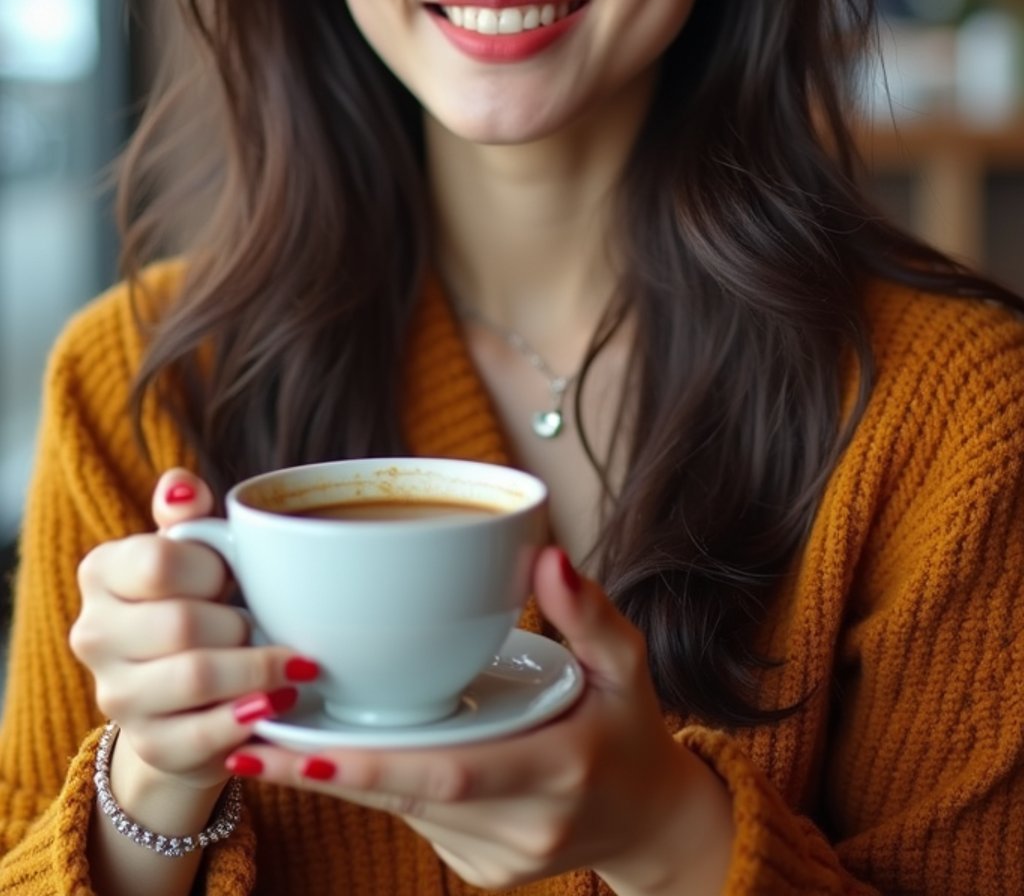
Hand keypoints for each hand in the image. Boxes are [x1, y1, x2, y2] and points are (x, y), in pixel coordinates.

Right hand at [70, 468, 318, 793]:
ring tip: (289, 661)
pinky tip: (277, 704)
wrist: (188, 692)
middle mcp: (94, 634)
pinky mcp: (148, 746)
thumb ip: (187, 517)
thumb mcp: (194, 552)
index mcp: (101, 572)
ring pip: (195, 678)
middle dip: (239, 623)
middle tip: (267, 623)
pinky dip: (248, 716)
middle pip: (181, 624)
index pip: (157, 562)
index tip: (233, 577)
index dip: (210, 569)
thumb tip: (180, 485)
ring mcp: (116, 696)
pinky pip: (203, 735)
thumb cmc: (198, 601)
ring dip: (255, 669)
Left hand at [223, 547, 733, 892]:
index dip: (369, 765)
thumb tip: (545, 556)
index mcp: (556, 771)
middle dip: (319, 770)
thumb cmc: (632, 727)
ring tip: (266, 734)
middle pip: (402, 797)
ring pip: (399, 811)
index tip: (298, 744)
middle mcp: (520, 827)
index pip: (448, 774)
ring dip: (337, 775)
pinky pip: (414, 820)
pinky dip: (374, 785)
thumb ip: (588, 612)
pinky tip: (330, 752)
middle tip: (245, 735)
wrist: (652, 821)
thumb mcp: (628, 664)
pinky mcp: (479, 870)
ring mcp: (496, 859)